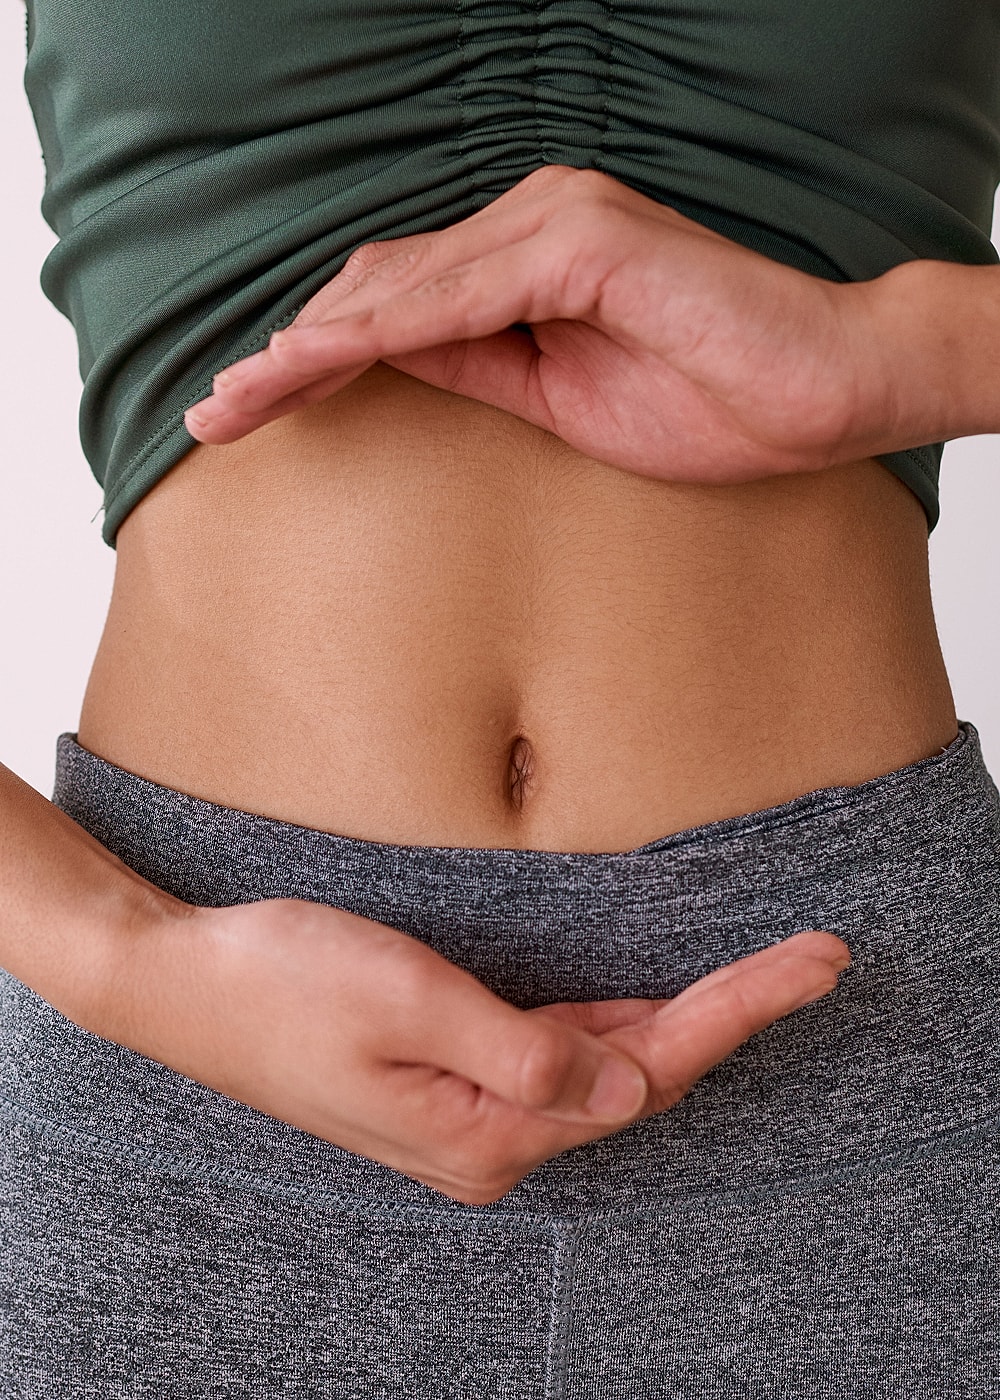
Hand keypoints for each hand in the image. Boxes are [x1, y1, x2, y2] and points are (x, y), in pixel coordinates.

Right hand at [113, 895, 848, 1204]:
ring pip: (606, 1068)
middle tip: (812, 957)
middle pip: (641, 1076)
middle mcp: (489, 1138)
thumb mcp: (408, 1001)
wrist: (184, 983)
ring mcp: (469, 1112)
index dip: (738, 1013)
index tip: (811, 964)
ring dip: (684, 1021)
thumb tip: (632, 1084)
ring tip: (763, 977)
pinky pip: (560, 1056)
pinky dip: (619, 1025)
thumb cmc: (284, 982)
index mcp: (486, 1132)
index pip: (647, 1072)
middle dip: (731, 1014)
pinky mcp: (450, 1077)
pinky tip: (653, 1005)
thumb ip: (526, 1049)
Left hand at [185, 163, 891, 482]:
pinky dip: (386, 330)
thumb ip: (478, 368)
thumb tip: (390, 362)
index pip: (398, 304)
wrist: (821, 393)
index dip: (318, 357)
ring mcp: (558, 221)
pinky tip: (319, 367)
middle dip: (290, 353)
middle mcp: (533, 221)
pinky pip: (464, 292)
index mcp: (529, 260)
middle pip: (378, 285)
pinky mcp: (586, 242)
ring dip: (313, 344)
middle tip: (216, 412)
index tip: (253, 411)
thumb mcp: (559, 400)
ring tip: (242, 398)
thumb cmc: (708, 400)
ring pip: (403, 285)